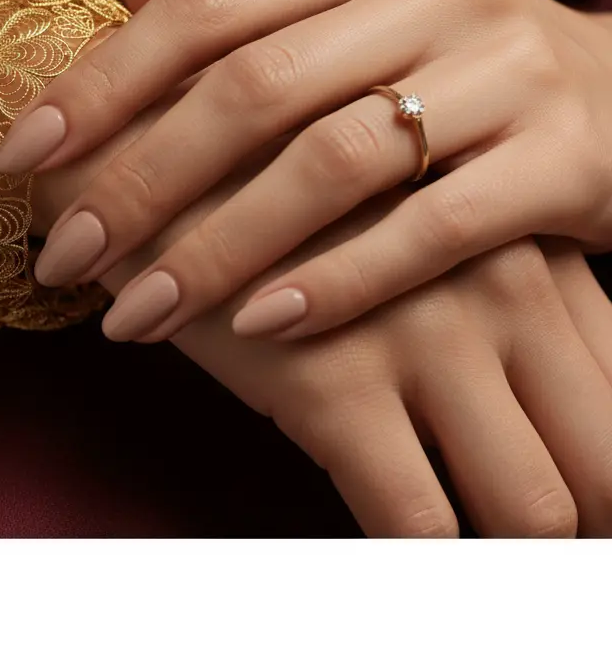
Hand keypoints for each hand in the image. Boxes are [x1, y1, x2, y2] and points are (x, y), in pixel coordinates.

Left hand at [0, 0, 611, 342]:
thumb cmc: (454, 64)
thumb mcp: (359, 7)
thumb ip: (247, 0)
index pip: (206, 8)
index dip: (104, 82)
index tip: (23, 155)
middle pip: (253, 88)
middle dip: (138, 181)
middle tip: (62, 256)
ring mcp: (508, 70)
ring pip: (332, 162)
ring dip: (217, 247)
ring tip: (134, 315)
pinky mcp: (571, 160)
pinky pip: (431, 231)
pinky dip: (336, 280)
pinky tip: (258, 326)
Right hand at [167, 205, 611, 537]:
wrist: (156, 158)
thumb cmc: (284, 194)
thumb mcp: (409, 218)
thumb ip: (490, 289)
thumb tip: (533, 391)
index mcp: (532, 248)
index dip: (602, 466)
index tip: (564, 490)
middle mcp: (504, 289)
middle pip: (605, 464)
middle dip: (579, 520)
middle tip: (520, 534)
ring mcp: (424, 335)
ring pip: (530, 510)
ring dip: (502, 553)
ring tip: (458, 548)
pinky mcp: (334, 384)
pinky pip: (415, 524)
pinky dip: (413, 565)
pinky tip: (382, 551)